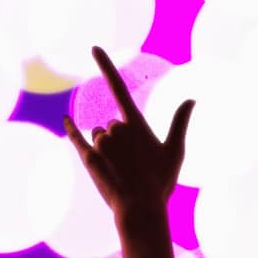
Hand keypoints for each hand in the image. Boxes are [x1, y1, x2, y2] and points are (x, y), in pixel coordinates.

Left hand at [63, 46, 192, 215]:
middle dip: (120, 140)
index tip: (94, 48)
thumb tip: (191, 99)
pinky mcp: (88, 157)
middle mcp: (115, 128)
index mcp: (135, 124)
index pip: (118, 87)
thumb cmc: (160, 183)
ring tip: (120, 169)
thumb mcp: (174, 152)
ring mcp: (100, 143)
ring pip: (99, 136)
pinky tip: (66, 119)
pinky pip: (77, 137)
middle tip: (133, 164)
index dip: (106, 66)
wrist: (141, 209)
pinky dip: (71, 128)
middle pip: (112, 125)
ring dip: (107, 148)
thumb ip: (179, 122)